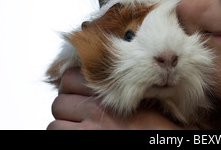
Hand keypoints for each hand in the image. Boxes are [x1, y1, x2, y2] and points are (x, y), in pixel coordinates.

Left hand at [47, 68, 191, 129]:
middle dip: (67, 106)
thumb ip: (123, 91)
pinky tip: (78, 134)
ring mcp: (88, 129)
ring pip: (55, 121)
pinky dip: (63, 134)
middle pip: (60, 99)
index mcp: (112, 93)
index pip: (71, 78)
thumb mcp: (144, 102)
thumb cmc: (158, 127)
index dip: (72, 85)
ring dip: (64, 124)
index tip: (79, 92)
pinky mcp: (83, 141)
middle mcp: (97, 109)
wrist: (165, 140)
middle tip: (79, 113)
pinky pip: (56, 133)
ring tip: (78, 128)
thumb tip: (104, 85)